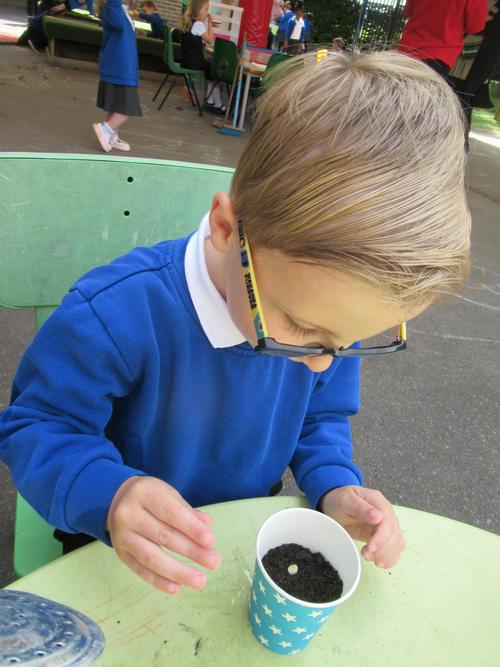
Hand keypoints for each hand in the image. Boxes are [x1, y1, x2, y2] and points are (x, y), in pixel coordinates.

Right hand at [107, 476, 220, 593]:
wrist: (115, 500)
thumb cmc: (150, 497)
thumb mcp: (168, 494)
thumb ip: (187, 511)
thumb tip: (207, 526)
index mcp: (144, 493)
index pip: (171, 513)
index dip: (192, 528)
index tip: (211, 541)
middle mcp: (129, 514)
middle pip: (163, 536)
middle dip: (191, 551)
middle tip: (213, 562)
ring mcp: (122, 536)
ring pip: (151, 557)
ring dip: (178, 572)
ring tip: (200, 580)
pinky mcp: (120, 553)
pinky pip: (140, 570)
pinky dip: (159, 581)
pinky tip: (177, 588)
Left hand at [320, 485, 404, 567]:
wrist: (336, 506)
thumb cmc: (340, 501)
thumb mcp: (346, 501)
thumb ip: (361, 508)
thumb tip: (378, 516)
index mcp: (378, 502)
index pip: (388, 521)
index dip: (381, 537)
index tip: (370, 548)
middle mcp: (386, 513)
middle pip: (395, 535)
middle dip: (382, 549)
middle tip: (366, 554)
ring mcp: (386, 525)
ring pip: (397, 543)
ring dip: (386, 555)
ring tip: (368, 557)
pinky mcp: (384, 536)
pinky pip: (394, 549)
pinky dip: (389, 558)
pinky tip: (379, 562)